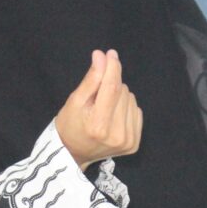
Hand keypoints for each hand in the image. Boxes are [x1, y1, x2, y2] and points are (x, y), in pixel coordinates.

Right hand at [55, 48, 142, 170]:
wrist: (73, 153)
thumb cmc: (70, 124)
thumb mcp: (75, 100)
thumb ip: (91, 79)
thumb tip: (102, 56)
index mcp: (98, 124)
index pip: (111, 88)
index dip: (112, 68)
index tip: (110, 54)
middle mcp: (117, 135)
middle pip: (122, 92)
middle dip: (111, 85)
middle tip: (96, 95)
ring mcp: (128, 141)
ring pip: (130, 99)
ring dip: (119, 96)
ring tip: (104, 107)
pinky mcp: (134, 144)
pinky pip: (136, 111)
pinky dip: (125, 108)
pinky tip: (113, 115)